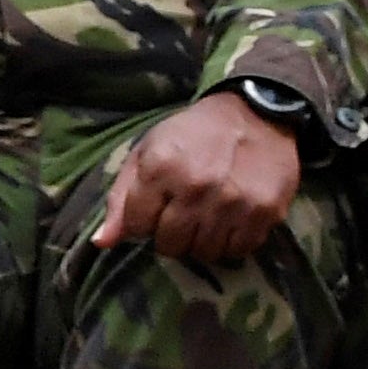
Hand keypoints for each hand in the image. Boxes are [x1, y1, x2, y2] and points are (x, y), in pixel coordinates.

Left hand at [95, 90, 303, 264]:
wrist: (256, 115)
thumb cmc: (193, 134)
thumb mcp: (148, 151)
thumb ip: (121, 197)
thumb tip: (102, 242)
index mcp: (160, 168)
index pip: (137, 226)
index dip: (142, 223)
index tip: (153, 211)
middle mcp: (196, 187)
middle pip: (171, 246)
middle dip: (170, 237)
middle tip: (180, 218)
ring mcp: (233, 202)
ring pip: (205, 253)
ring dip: (200, 242)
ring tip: (205, 219)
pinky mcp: (265, 212)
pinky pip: (239, 250)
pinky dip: (231, 242)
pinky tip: (229, 221)